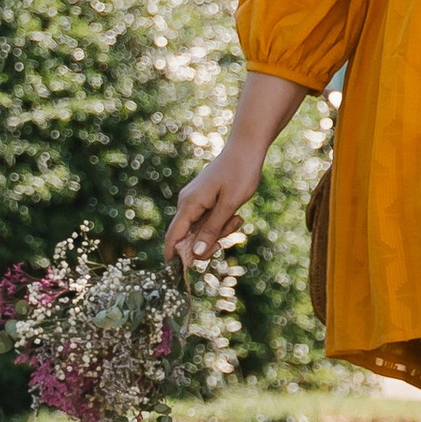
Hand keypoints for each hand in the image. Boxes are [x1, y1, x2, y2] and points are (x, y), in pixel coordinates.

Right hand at [167, 147, 261, 274]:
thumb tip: (195, 254)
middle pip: (189, 237)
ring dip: (219, 231)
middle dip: (210, 241)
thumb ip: (212, 229)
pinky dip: (222, 223)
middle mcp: (187, 204)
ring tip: (237, 217)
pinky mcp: (205, 200)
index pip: (173, 237)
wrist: (247, 148)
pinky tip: (236, 214)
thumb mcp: (229, 204)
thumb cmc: (240, 172)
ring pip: (202, 230)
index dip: (175, 257)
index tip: (184, 274)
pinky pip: (209, 221)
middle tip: (232, 229)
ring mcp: (196, 202)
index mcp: (189, 205)